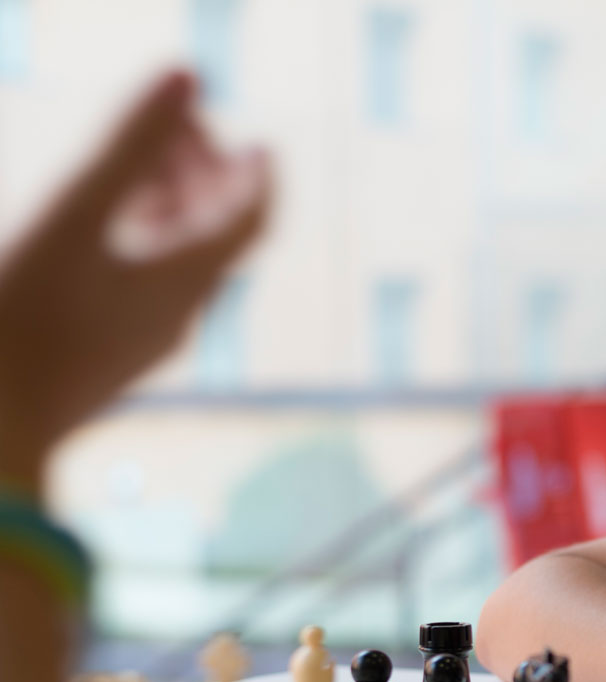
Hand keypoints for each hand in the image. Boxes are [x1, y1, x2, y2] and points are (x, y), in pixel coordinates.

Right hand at [0, 69, 270, 483]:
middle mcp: (178, 315)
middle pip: (216, 238)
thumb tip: (188, 73)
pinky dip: (139, 247)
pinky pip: (143, 292)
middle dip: (206, 179)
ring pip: (178, 265)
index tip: (259, 142)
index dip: (258, 176)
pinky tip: (102, 234)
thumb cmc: (20, 317)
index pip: (251, 220)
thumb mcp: (74, 216)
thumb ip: (131, 146)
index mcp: (186, 281)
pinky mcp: (103, 361)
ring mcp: (141, 343)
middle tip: (184, 130)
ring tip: (145, 167)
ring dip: (170, 211)